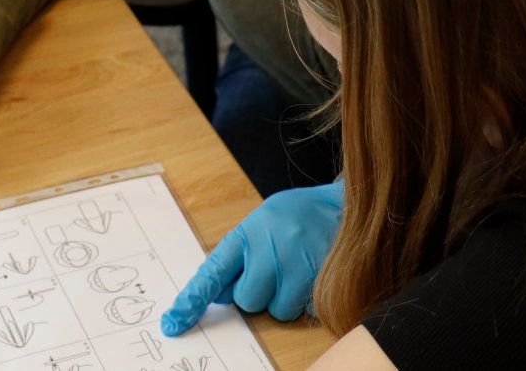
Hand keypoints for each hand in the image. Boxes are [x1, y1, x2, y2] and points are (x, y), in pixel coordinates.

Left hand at [161, 179, 344, 334]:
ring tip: (299, 268)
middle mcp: (272, 248)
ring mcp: (299, 267)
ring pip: (276, 310)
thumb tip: (217, 294)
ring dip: (284, 298)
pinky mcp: (323, 285)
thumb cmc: (300, 216)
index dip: (192, 300)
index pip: (213, 271)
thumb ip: (240, 255)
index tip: (174, 322)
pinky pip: (302, 311)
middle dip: (258, 292)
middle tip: (275, 268)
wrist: (351, 204)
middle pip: (246, 300)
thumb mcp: (263, 222)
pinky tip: (315, 273)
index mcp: (251, 231)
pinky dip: (306, 300)